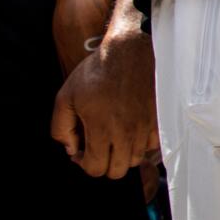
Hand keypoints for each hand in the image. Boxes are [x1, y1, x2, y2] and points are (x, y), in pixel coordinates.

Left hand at [49, 25, 157, 179]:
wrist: (130, 50)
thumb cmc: (96, 71)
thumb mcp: (65, 97)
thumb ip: (61, 129)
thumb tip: (71, 149)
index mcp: (101, 129)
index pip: (95, 169)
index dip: (84, 163)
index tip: (81, 150)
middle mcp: (126, 132)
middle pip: (117, 170)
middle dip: (103, 163)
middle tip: (97, 146)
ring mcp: (145, 126)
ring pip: (135, 159)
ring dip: (122, 153)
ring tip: (114, 136)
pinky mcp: (159, 118)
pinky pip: (152, 145)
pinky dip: (142, 143)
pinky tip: (132, 129)